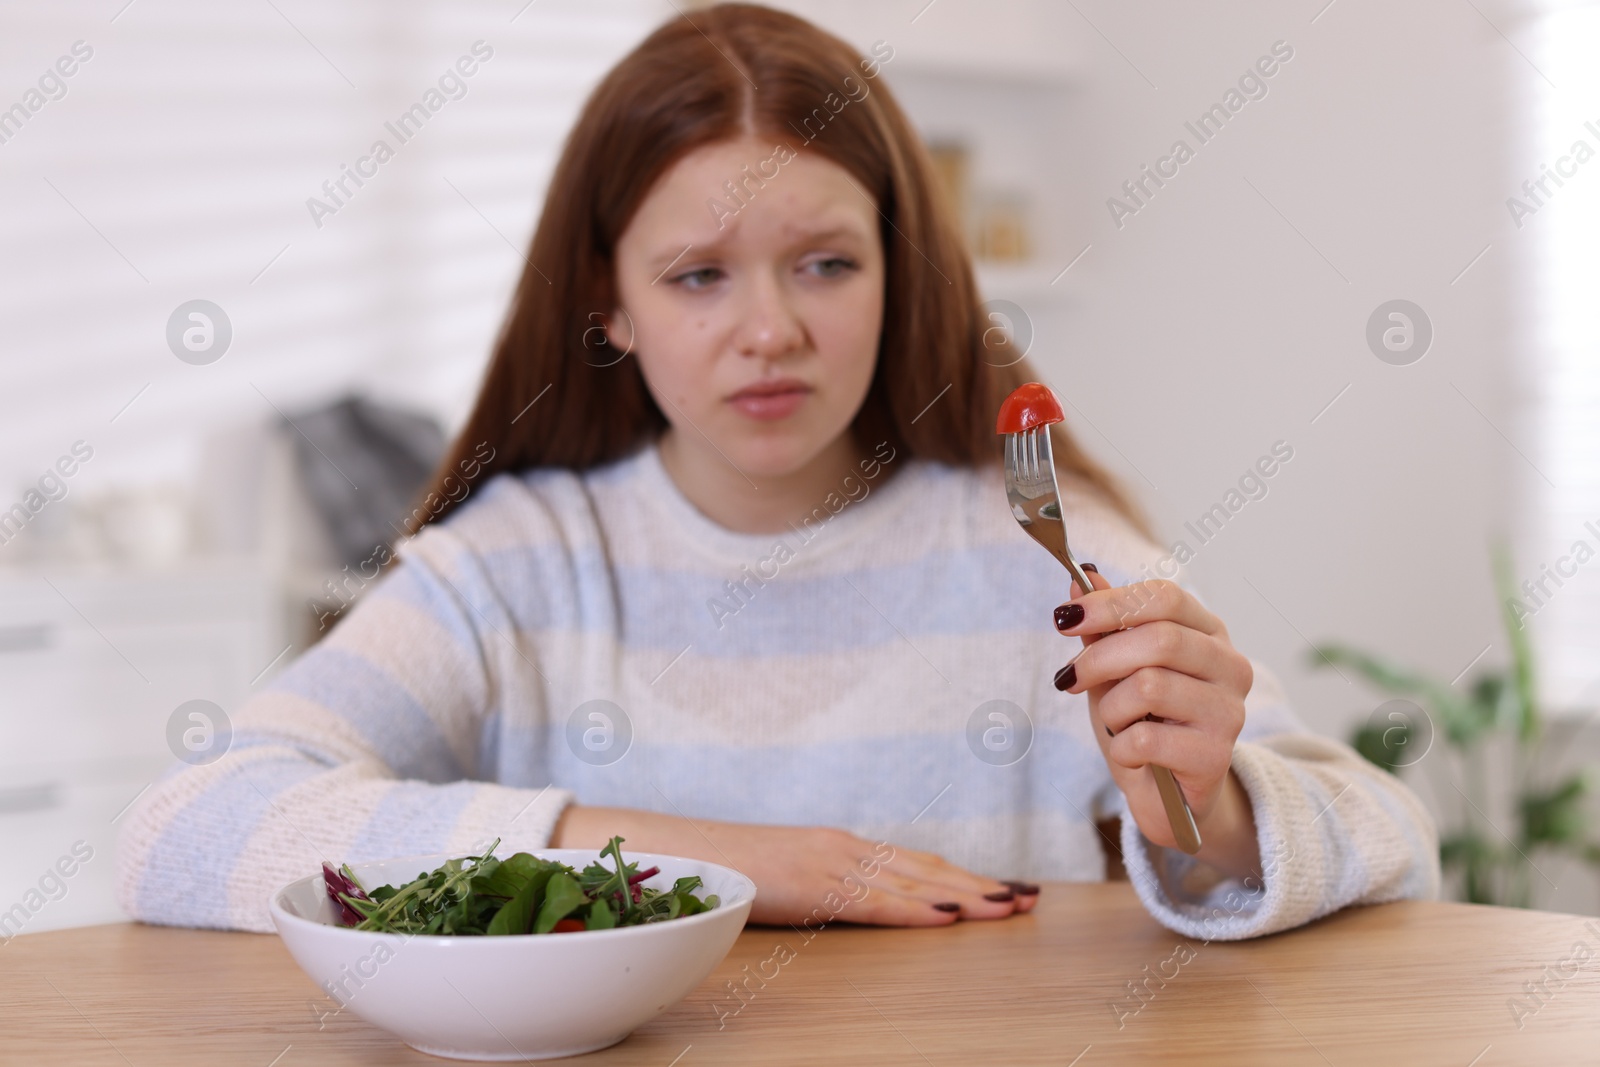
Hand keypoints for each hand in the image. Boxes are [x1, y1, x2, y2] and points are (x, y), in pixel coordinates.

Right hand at [550, 805, 1037, 926]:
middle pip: (930, 868)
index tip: (1007, 889)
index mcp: (842, 848)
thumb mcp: (788, 880)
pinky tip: (950, 915)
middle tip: (1032, 897)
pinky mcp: (814, 885)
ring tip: (1011, 906)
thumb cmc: (729, 870)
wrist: (682, 851)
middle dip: (984, 884)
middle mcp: (847, 848)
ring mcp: (832, 863)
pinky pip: (876, 901)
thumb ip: (825, 889)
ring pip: (915, 881)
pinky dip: (918, 908)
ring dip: (967, 895)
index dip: (966, 876)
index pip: (918, 863)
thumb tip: (856, 906)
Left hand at [1052, 568, 1260, 878]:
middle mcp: (1229, 665)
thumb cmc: (1145, 724)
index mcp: (1208, 633)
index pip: (1164, 598)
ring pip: (1149, 686)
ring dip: (1111, 708)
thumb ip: (1102, 627)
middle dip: (1099, 658)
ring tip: (1113, 723)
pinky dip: (1121, 745)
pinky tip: (1131, 753)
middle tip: (1068, 678)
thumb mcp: (1115, 671)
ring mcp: (1228, 710)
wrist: (1171, 797)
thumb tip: (1080, 580)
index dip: (1109, 603)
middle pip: (1159, 639)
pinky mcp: (1216, 755)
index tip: (1064, 619)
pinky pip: (1147, 737)